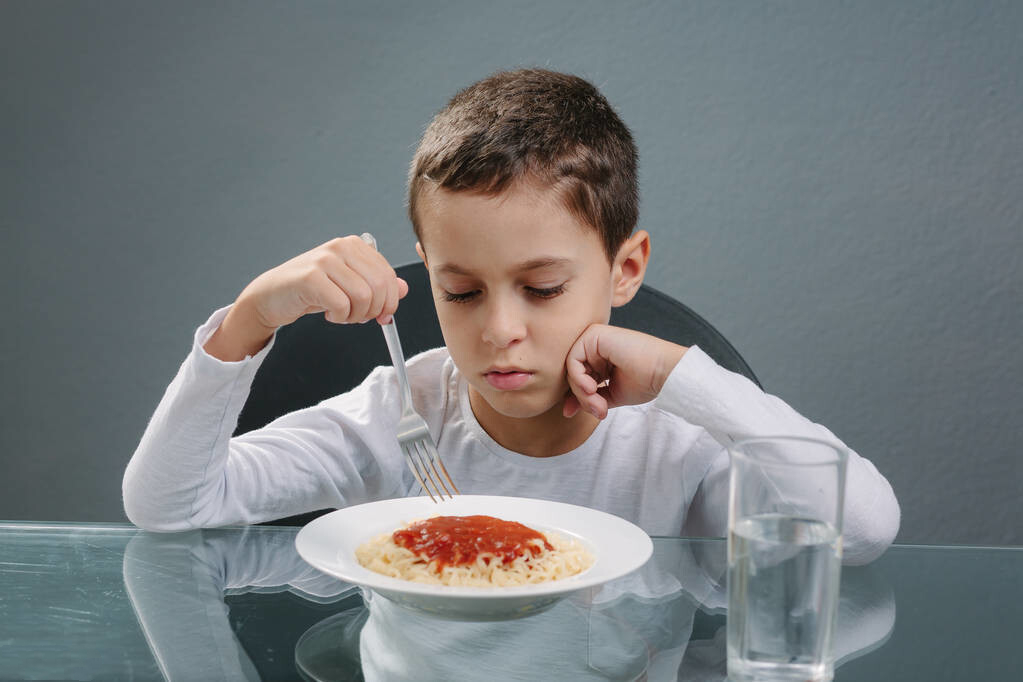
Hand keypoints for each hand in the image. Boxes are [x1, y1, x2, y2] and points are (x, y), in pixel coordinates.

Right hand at [204, 236, 407, 360]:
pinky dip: (340, 317)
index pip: (389, 275)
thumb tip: (404, 289)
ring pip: (364, 296)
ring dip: (356, 316)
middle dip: (374, 310)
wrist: (272, 296)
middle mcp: (341, 247)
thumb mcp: (349, 286)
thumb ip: (377, 285)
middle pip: (380, 286)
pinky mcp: (311, 277)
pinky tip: (330, 314)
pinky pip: (342, 305)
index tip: (381, 315)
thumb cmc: (312, 291)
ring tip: (342, 315)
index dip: (390, 301)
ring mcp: (325, 260)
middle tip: (359, 318)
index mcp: (355, 245)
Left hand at [563, 324, 686, 418]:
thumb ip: (589, 398)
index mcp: (600, 355)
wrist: (665, 372)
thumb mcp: (610, 394)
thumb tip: (566, 410)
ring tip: (598, 403)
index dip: (580, 398)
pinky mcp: (594, 334)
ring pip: (571, 368)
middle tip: (599, 410)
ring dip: (581, 392)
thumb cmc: (645, 382)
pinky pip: (572, 359)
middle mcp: (595, 344)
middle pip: (572, 374)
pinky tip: (593, 388)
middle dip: (582, 397)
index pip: (578, 377)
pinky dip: (578, 378)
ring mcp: (594, 337)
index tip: (595, 412)